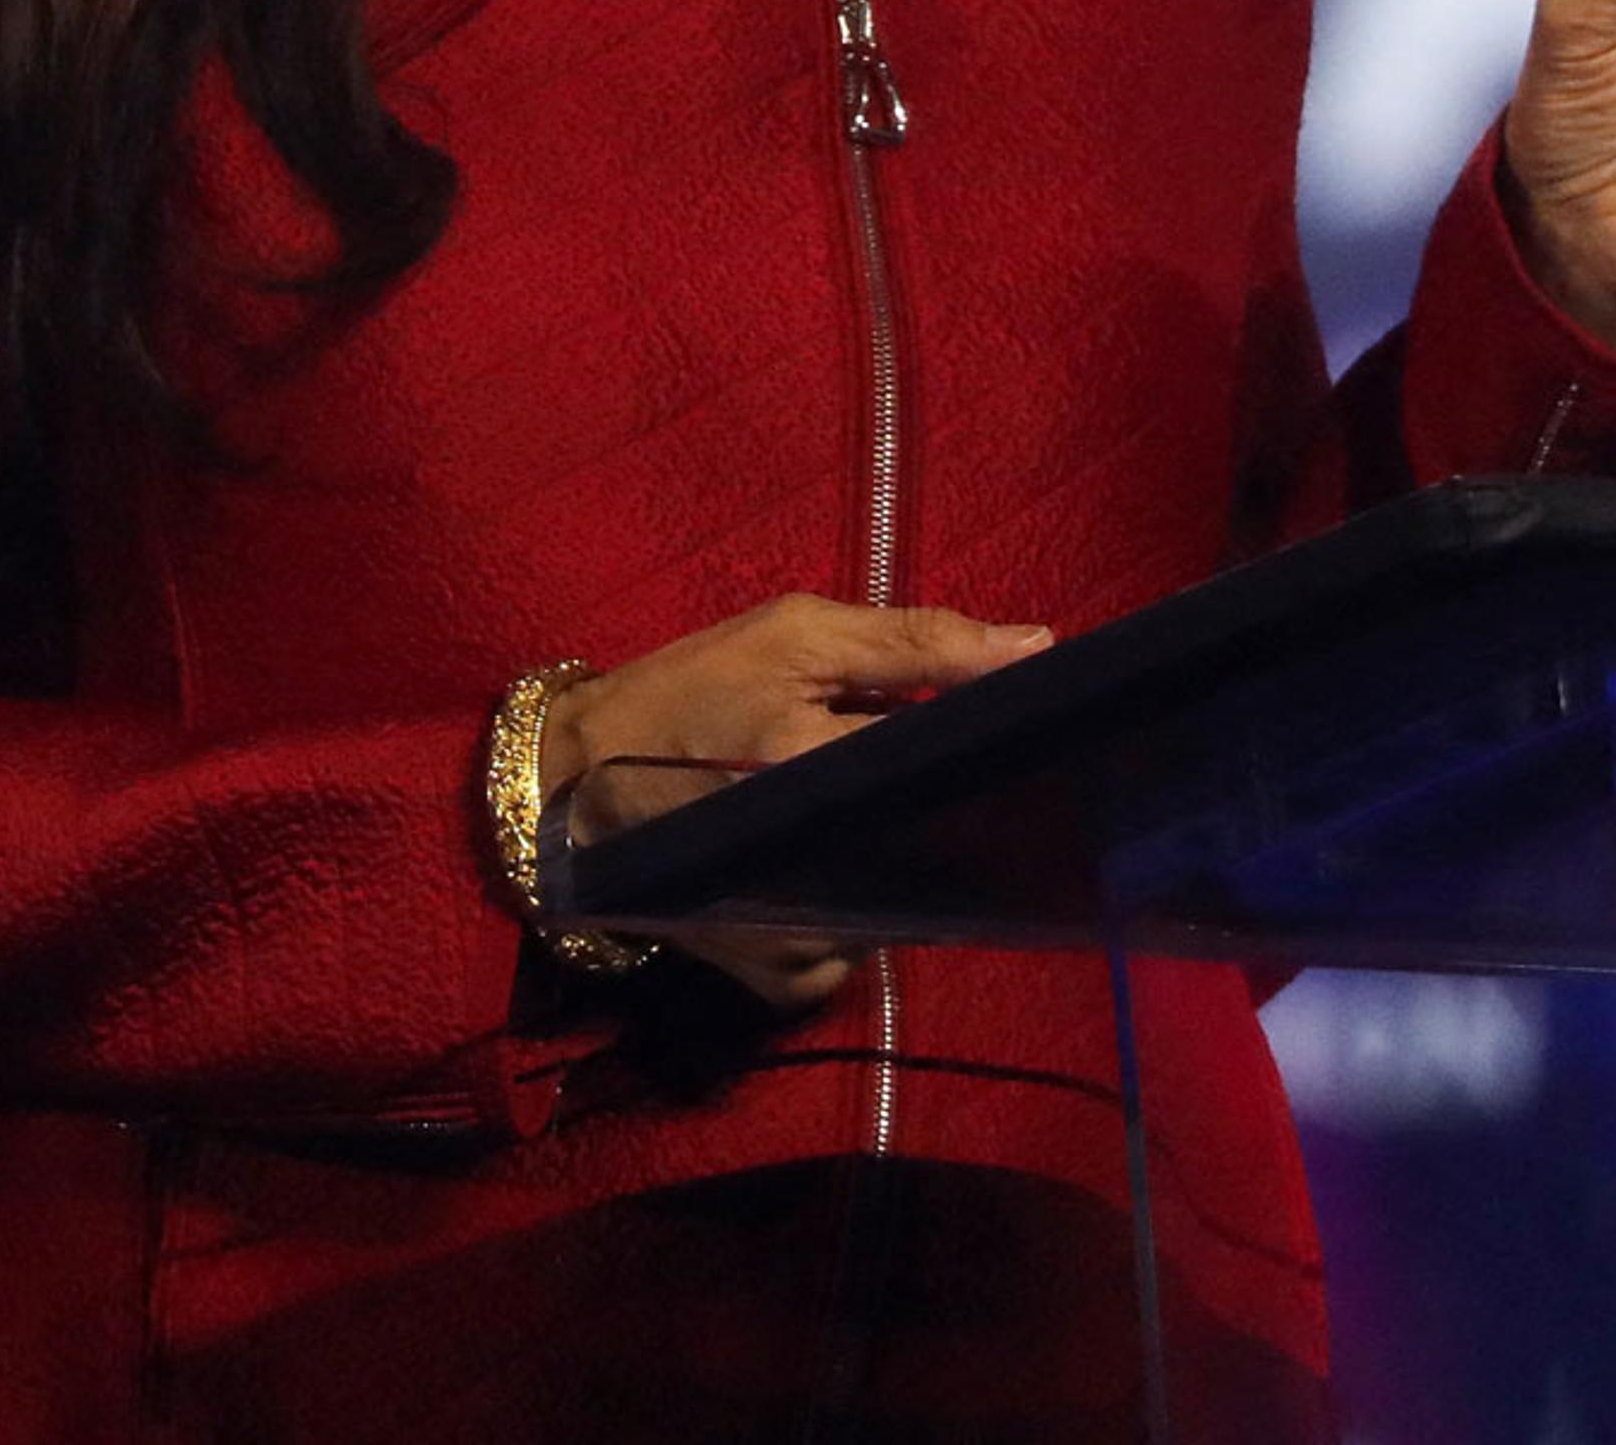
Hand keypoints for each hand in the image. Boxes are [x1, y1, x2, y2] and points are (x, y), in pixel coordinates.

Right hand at [542, 595, 1052, 1007]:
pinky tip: (853, 859)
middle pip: (942, 845)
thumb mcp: (795, 636)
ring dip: (915, 855)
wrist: (579, 787)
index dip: (995, 748)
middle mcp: (808, 866)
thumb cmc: (693, 690)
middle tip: (954, 767)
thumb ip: (917, 642)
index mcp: (809, 763)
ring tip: (891, 809)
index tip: (1026, 731)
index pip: (952, 767)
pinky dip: (871, 905)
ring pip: (910, 901)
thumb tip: (1036, 647)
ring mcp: (797, 935)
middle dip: (957, 804)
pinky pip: (865, 945)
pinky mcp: (782, 979)